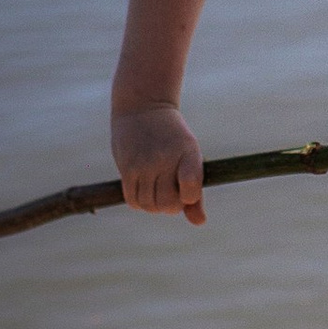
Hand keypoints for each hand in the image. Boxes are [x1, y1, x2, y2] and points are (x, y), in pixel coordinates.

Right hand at [113, 104, 206, 222]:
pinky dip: (140, 203)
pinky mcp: (127, 167)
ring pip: (149, 205)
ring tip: (157, 193)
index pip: (191, 189)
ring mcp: (145, 163)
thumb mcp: (190, 155)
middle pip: (168, 204)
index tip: (187, 192)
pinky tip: (144, 191)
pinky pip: (133, 200)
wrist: (143, 106)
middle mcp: (166, 159)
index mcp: (189, 153)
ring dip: (155, 206)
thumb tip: (200, 222)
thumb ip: (195, 190)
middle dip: (172, 206)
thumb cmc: (172, 137)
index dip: (189, 198)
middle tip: (171, 194)